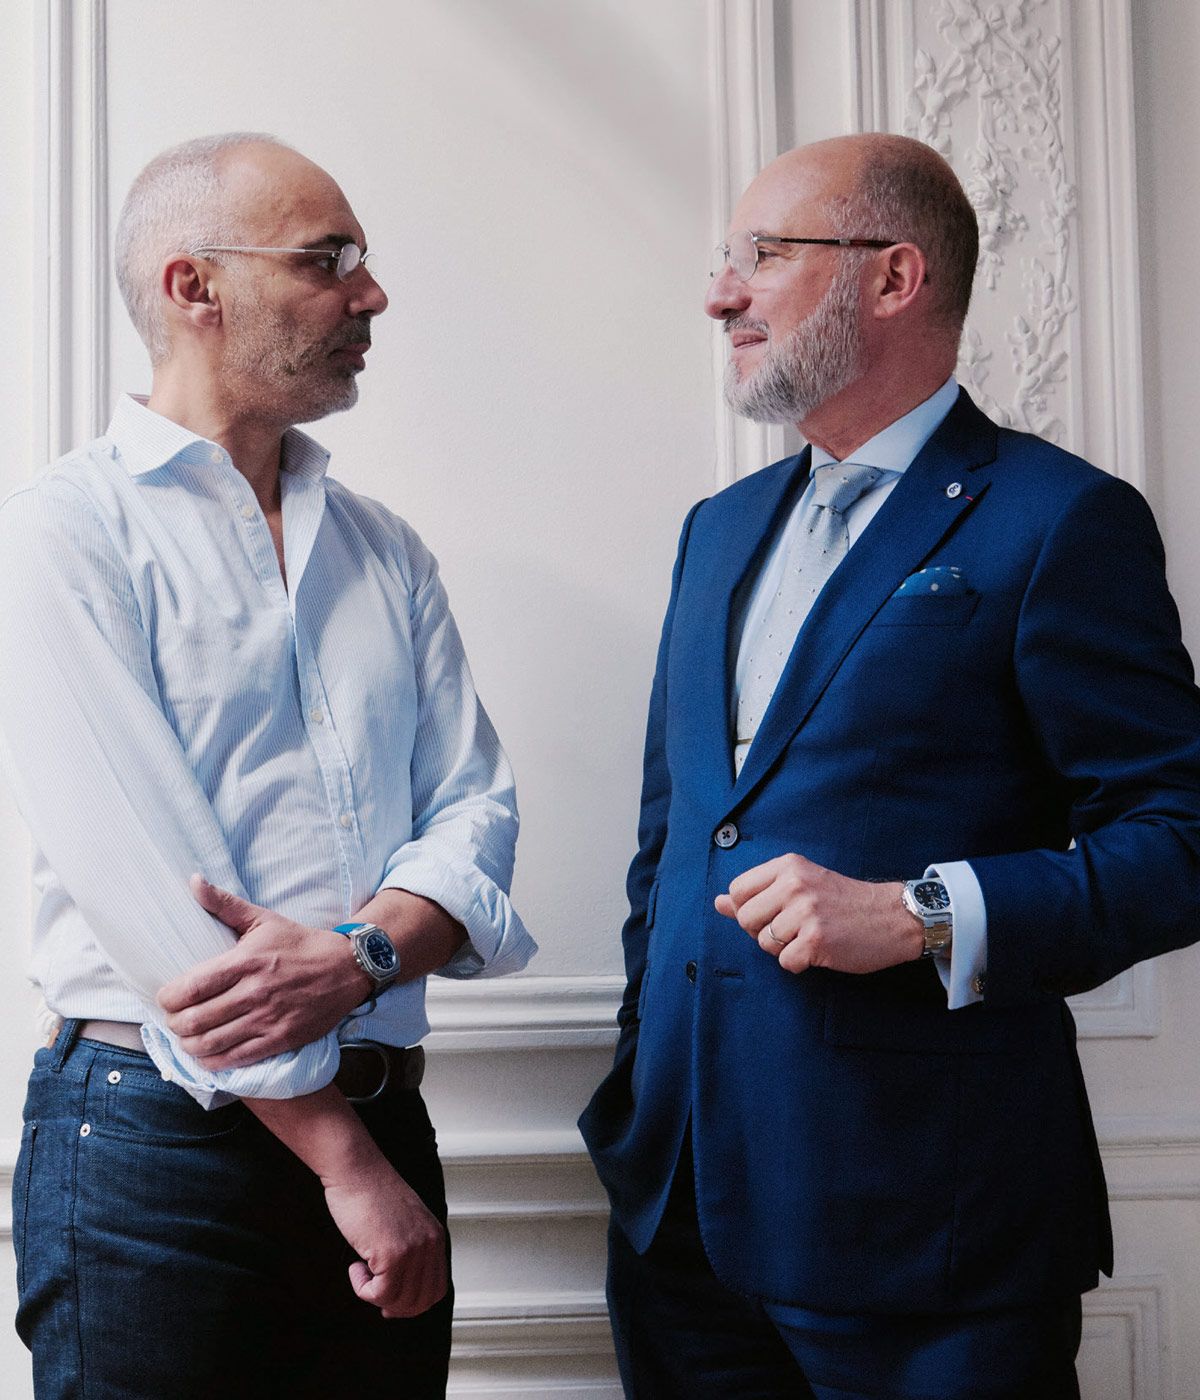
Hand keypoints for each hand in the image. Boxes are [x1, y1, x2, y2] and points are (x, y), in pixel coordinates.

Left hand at [156, 876, 371, 1066]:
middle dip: (174, 1023)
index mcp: (247, 961)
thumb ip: (224, 904)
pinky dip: (213, 1060)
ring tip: (186, 1037)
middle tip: (173, 1019)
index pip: (192, 987)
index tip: (165, 998)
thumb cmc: (300, 943)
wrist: (347, 968)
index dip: (168, 998)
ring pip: (210, 1043)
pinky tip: (207, 1053)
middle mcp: (255, 992)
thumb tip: (193, 881)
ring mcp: (268, 1019)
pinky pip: (235, 1058)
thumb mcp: (263, 919)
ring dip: (189, 1044)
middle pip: (195, 1020)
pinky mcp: (280, 1039)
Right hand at [322, 1158, 448, 1317]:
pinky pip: (379, 1294)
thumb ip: (411, 1250)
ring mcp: (413, 1249)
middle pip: (420, 1301)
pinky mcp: (392, 1253)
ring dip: (375, 1295)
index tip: (392, 1302)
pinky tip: (355, 1267)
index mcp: (435, 1237)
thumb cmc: (371, 1193)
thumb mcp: (405, 1222)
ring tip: (361, 1270)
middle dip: (395, 1306)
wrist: (356, 1170)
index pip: (436, 1289)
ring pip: (399, 1301)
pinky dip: (362, 1289)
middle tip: (373, 1293)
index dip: (413, 1304)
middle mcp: (430, 1244)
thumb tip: (400, 1293)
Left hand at [714, 854, 921, 974]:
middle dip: (763, 932)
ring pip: (765, 943)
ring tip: (810, 937)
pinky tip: (819, 950)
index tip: (774, 912)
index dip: (749, 909)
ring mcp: (805, 912)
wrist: (892, 916)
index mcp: (787, 866)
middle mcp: (794, 884)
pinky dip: (799, 963)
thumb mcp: (800, 885)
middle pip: (746, 919)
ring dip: (784, 948)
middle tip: (793, 928)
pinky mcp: (817, 940)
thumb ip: (757, 894)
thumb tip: (718, 903)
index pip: (737, 890)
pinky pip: (785, 962)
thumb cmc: (843, 901)